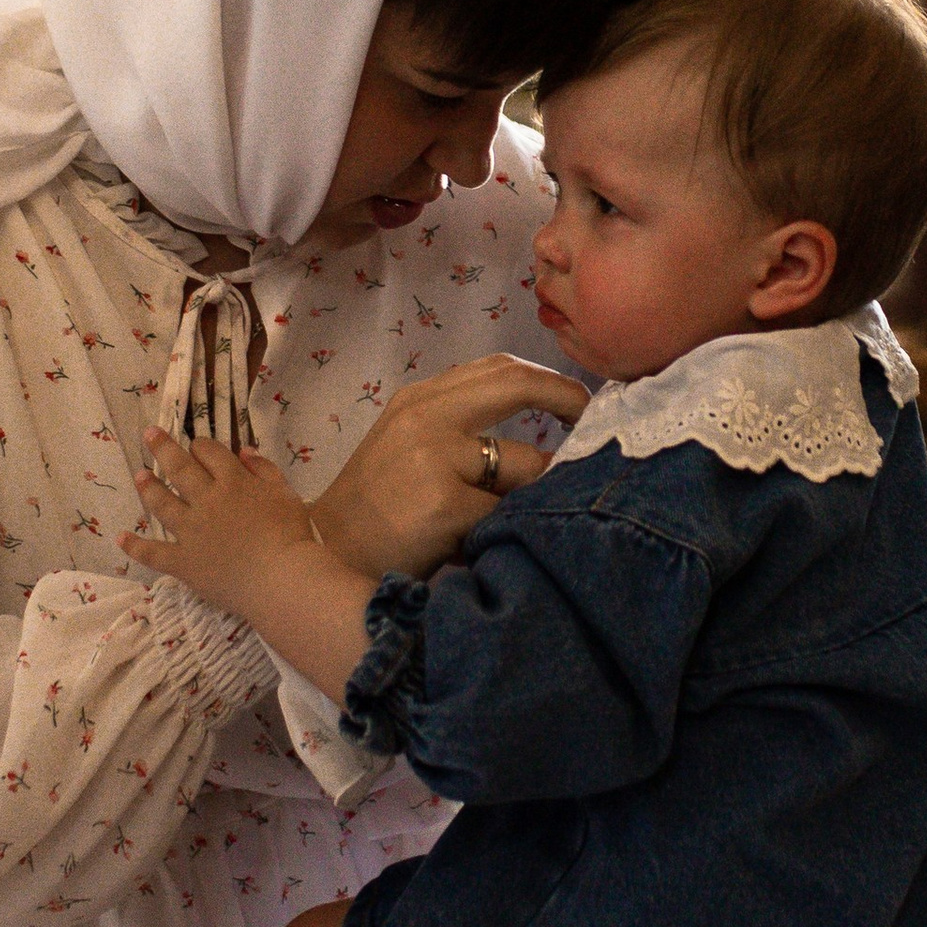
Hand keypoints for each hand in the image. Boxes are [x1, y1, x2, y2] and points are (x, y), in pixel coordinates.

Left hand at [125, 426, 309, 624]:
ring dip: (148, 488)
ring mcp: (190, 532)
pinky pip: (153, 553)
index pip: (210, 453)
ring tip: (139, 476)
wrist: (280, 579)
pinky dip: (135, 546)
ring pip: (162, 504)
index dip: (202, 445)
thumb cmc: (291, 536)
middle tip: (149, 435)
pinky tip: (121, 537)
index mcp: (233, 482)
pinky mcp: (183, 562)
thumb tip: (244, 451)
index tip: (197, 445)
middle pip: (180, 469)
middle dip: (163, 448)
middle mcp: (206, 501)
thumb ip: (265, 470)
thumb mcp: (287, 493)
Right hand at [309, 354, 589, 579]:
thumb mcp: (409, 448)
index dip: (550, 381)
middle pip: (517, 383)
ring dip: (547, 487)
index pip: (499, 368)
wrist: (327, 558)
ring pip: (526, 463)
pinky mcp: (446, 506)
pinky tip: (509, 543)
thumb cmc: (376, 510)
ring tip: (553, 506)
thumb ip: (460, 428)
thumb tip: (543, 428)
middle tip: (598, 425)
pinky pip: (509, 513)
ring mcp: (434, 459)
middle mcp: (426, 416)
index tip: (580, 403)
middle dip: (569, 400)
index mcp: (420, 400)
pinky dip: (518, 528)